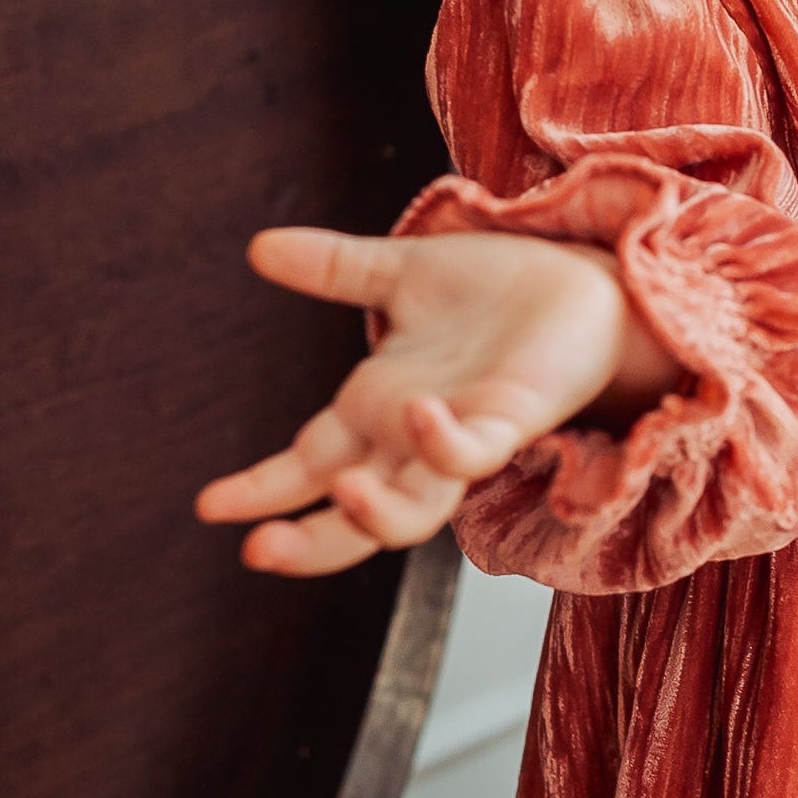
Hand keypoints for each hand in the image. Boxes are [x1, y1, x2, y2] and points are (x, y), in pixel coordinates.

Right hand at [195, 225, 680, 576]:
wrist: (588, 283)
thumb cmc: (501, 291)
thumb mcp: (403, 274)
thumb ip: (336, 268)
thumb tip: (259, 247)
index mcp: (378, 412)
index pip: (308, 467)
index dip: (262, 490)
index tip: (209, 507)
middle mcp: (413, 438)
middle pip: (353, 514)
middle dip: (306, 539)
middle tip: (256, 549)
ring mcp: (463, 435)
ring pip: (416, 508)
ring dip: (376, 511)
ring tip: (340, 490)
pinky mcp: (513, 418)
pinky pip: (475, 451)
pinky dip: (445, 443)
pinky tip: (418, 411)